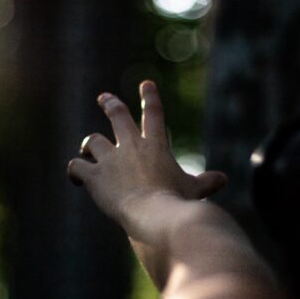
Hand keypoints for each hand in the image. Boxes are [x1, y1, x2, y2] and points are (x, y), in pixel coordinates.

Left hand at [67, 80, 226, 234]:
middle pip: (117, 116)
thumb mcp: (194, 190)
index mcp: (156, 145)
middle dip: (111, 104)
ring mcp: (111, 160)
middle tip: (104, 98)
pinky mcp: (94, 176)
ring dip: (90, 145)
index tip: (146, 84)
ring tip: (88, 151)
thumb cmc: (177, 202)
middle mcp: (131, 146)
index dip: (150, 97)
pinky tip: (77, 177)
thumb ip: (207, 182)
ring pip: (93, 141)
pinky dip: (75, 170)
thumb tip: (223, 180)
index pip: (153, 113)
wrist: (154, 214)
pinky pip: (76, 166)